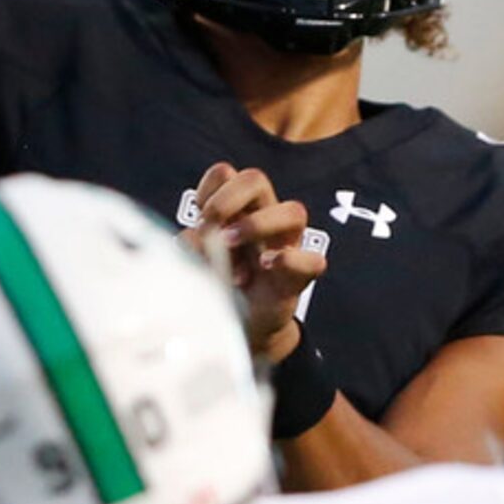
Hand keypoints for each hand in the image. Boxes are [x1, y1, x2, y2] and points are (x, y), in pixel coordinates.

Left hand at [183, 162, 325, 361]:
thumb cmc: (219, 286)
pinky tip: (265, 267)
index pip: (225, 174)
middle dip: (228, 198)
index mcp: (236, 211)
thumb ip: (192, 247)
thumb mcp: (197, 263)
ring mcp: (285, 246)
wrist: (241, 328)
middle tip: (210, 226)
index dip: (209, 189)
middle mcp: (263, 220)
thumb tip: (190, 240)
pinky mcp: (298, 278)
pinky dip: (290, 261)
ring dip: (257, 224)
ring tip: (230, 246)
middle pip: (256, 179)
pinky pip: (312, 261)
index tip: (198, 217)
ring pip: (294, 211)